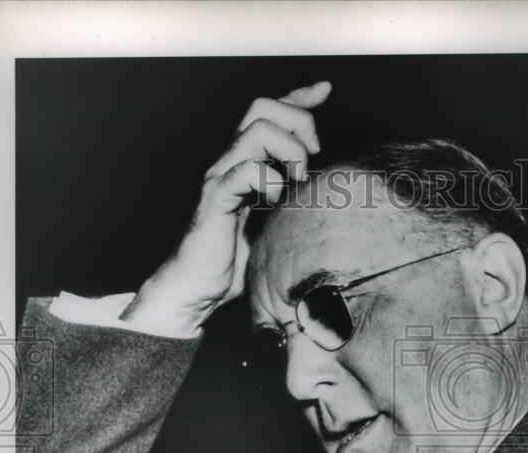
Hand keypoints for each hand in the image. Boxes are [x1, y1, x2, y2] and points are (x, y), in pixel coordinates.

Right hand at [121, 80, 331, 334]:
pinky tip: (276, 203)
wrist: (201, 288)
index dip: (299, 96)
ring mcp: (222, 176)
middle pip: (264, 107)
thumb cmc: (237, 260)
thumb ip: (292, 203)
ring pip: (257, 130)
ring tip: (296, 183)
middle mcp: (231, 160)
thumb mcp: (275, 224)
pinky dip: (269, 181)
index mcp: (246, 161)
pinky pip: (246, 170)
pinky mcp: (216, 198)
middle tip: (312, 159)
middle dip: (298, 122)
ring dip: (289, 151)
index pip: (271, 112)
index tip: (326, 90)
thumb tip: (326, 196)